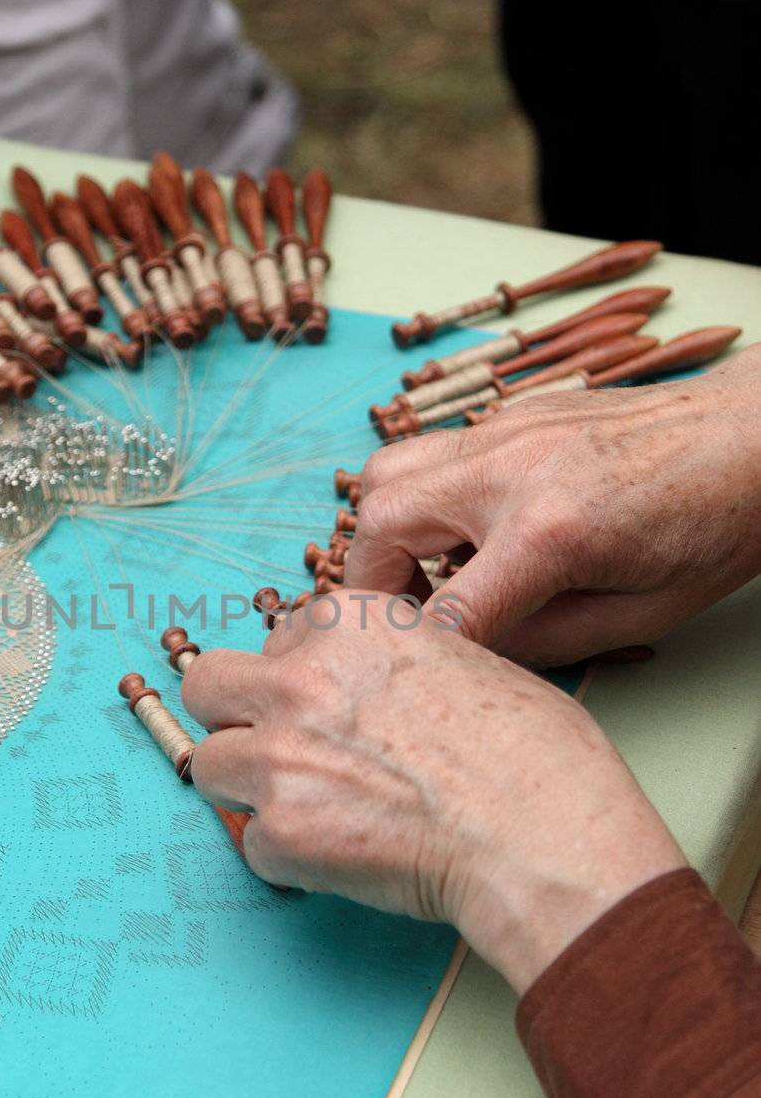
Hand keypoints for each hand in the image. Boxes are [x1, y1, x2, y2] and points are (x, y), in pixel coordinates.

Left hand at [183, 597, 684, 993]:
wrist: (542, 836)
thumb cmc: (536, 755)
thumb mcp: (472, 660)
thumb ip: (394, 660)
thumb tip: (370, 688)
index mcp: (352, 624)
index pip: (282, 636)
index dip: (302, 674)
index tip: (324, 706)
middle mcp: (302, 678)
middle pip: (208, 686)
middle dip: (236, 716)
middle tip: (281, 750)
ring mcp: (280, 755)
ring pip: (210, 765)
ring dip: (251, 789)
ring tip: (311, 812)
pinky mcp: (280, 831)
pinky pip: (251, 843)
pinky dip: (288, 857)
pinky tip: (342, 859)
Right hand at [345, 347, 760, 665]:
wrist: (752, 441)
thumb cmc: (711, 527)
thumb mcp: (637, 618)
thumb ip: (541, 644)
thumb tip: (474, 653)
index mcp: (548, 531)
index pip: (441, 613)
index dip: (418, 659)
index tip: (413, 681)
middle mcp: (510, 470)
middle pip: (378, 521)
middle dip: (373, 583)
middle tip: (405, 618)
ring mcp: (506, 432)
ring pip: (388, 470)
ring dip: (387, 529)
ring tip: (427, 570)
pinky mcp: (513, 417)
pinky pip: (432, 451)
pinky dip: (427, 497)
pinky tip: (473, 531)